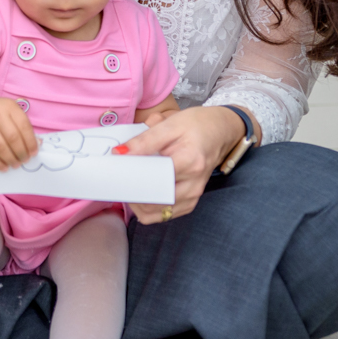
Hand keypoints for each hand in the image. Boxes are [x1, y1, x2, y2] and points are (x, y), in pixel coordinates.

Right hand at [0, 96, 37, 170]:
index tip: (34, 153)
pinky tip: (4, 167)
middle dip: (21, 152)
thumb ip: (24, 126)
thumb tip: (38, 144)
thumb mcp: (11, 112)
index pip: (24, 126)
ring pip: (0, 146)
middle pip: (12, 137)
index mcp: (9, 106)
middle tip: (25, 160)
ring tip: (16, 164)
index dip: (31, 142)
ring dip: (10, 159)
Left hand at [120, 106, 245, 223]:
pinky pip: (162, 214)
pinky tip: (142, 191)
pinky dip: (147, 207)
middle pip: (152, 201)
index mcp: (190, 162)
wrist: (220, 132)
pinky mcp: (190, 202)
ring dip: (137, 202)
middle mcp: (193, 184)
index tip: (117, 170)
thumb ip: (144, 140)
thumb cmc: (197, 125)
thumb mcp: (171, 124)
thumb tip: (120, 153)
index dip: (131, 177)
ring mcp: (193, 196)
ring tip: (130, 184)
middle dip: (131, 192)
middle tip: (119, 178)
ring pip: (155, 213)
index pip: (153, 179)